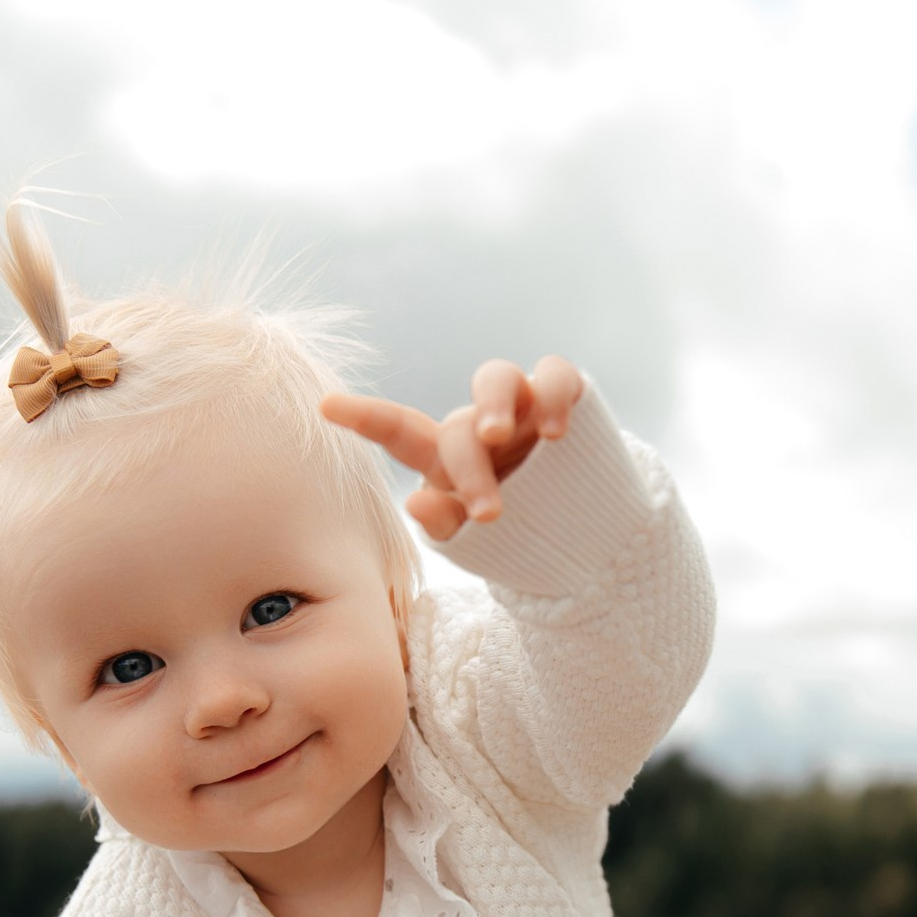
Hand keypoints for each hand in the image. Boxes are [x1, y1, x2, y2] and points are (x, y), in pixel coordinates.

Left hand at [320, 356, 585, 540]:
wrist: (591, 536)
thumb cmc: (521, 535)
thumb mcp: (477, 542)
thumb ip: (445, 524)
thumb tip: (415, 503)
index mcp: (447, 458)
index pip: (401, 433)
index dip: (366, 417)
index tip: (326, 406)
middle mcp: (481, 425)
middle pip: (459, 427)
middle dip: (471, 470)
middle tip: (489, 513)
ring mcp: (523, 408)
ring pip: (497, 376)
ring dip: (497, 404)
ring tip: (506, 436)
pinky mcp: (566, 399)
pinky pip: (557, 374)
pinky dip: (555, 394)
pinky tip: (558, 432)